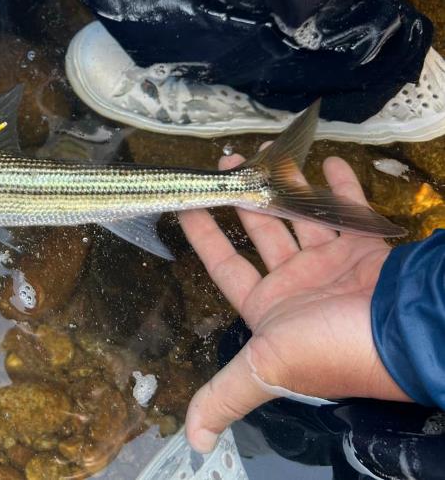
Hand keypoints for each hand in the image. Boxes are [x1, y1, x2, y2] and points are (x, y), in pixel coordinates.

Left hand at [177, 152, 410, 453]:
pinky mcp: (368, 250)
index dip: (203, 235)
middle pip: (262, 231)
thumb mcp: (268, 368)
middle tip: (227, 163)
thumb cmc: (334, 349)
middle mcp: (298, 283)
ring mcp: (334, 264)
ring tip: (267, 153)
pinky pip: (351, 211)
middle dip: (243, 199)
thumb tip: (193, 440)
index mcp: (270, 307)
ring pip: (302, 216)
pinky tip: (330, 161)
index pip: (225, 264)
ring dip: (286, 185)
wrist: (407, 335)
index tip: (184, 204)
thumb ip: (226, 395)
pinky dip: (341, 187)